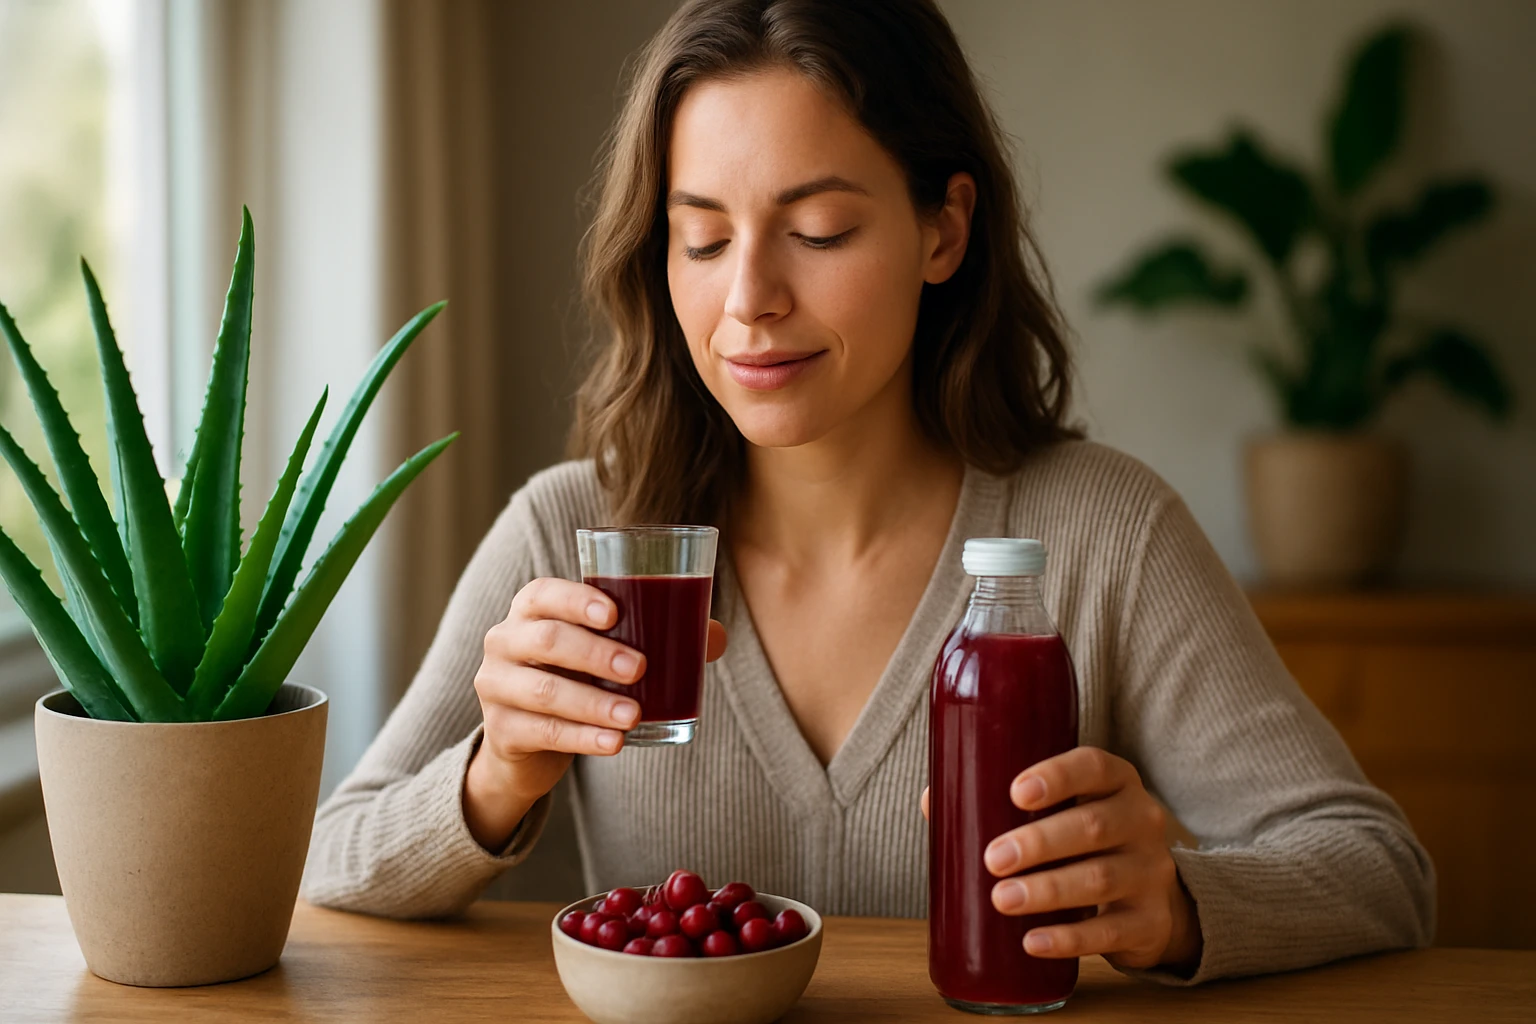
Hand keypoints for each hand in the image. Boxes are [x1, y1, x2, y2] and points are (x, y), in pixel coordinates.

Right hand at [464, 577, 726, 849]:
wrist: (527, 741)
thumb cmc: (576, 677)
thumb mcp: (604, 653)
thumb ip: (655, 638)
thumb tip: (714, 637)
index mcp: (530, 610)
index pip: (544, 593)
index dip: (577, 600)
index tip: (616, 614)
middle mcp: (504, 641)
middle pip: (547, 639)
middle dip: (596, 653)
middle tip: (640, 668)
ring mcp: (496, 686)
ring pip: (544, 690)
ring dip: (594, 703)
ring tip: (634, 715)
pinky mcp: (502, 730)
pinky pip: (543, 733)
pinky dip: (583, 738)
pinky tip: (615, 744)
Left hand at [921, 747, 1200, 972]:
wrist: (1153, 895)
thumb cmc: (1086, 839)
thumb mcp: (1062, 811)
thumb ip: (1001, 802)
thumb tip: (932, 801)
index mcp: (1116, 782)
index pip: (1094, 766)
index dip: (1057, 776)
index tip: (1015, 793)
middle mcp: (1142, 820)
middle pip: (1094, 825)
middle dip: (1040, 842)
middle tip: (994, 859)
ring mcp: (1151, 872)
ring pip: (1101, 878)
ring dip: (1048, 890)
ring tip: (1001, 899)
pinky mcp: (1151, 922)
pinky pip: (1111, 932)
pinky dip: (1070, 939)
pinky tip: (1033, 942)